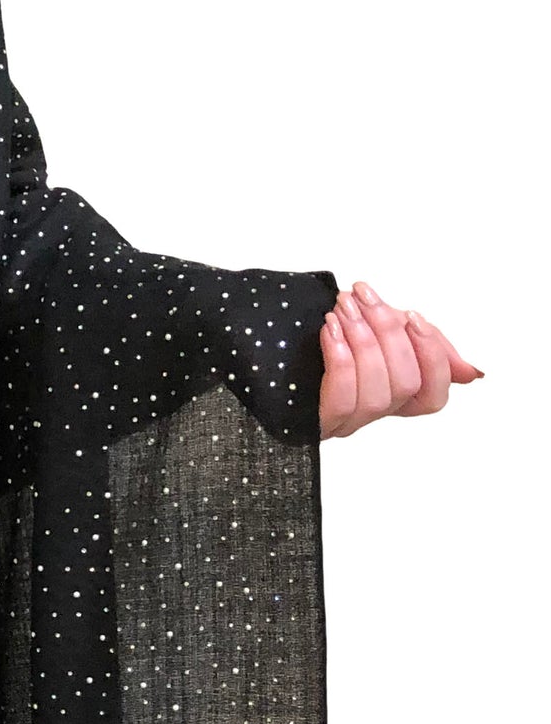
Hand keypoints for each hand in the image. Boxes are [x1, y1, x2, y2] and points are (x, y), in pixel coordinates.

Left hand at [319, 281, 480, 438]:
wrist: (252, 329)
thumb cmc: (318, 331)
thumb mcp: (377, 329)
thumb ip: (421, 344)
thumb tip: (471, 373)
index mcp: (390, 396)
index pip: (433, 397)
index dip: (434, 358)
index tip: (411, 315)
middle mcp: (368, 415)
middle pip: (406, 387)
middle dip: (389, 335)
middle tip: (364, 298)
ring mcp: (341, 423)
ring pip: (378, 395)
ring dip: (364, 343)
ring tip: (343, 309)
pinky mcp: (312, 425)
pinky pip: (341, 401)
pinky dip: (341, 361)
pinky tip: (330, 331)